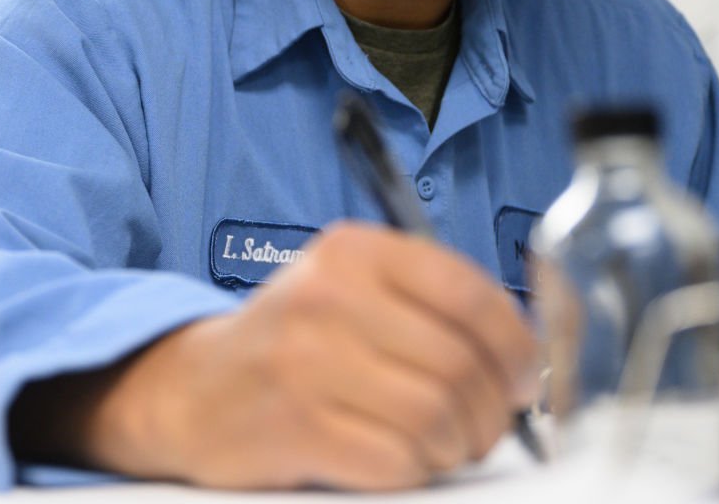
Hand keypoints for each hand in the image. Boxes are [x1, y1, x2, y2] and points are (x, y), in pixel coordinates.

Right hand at [11, 222, 539, 490]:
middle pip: (457, 361)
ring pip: (434, 413)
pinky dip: (418, 468)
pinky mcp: (293, 427)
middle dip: (492, 407)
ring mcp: (307, 361)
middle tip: (492, 424)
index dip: (514, 342)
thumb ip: (429, 300)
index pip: (467, 291)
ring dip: (459, 442)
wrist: (195, 387)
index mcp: (356, 250)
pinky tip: (408, 459)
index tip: (523, 375)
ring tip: (451, 443)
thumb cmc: (298, 336)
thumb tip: (520, 352)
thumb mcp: (354, 286)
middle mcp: (331, 296)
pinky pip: (395, 460)